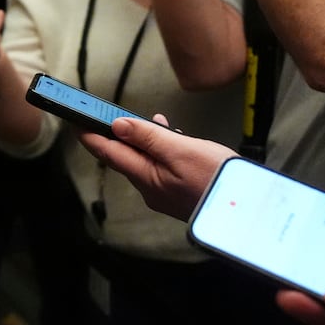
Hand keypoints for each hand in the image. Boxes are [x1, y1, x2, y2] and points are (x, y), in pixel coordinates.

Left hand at [77, 115, 234, 220]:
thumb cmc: (217, 180)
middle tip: (104, 114)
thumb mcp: (181, 151)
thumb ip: (148, 138)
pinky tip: (172, 137)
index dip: (90, 134)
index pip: (109, 153)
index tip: (74, 119)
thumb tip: (117, 127)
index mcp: (146, 178)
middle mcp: (151, 188)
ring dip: (142, 140)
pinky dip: (161, 149)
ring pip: (145, 161)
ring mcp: (166, 193)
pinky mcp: (181, 193)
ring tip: (147, 120)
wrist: (250, 210)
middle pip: (124, 157)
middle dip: (115, 135)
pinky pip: (162, 167)